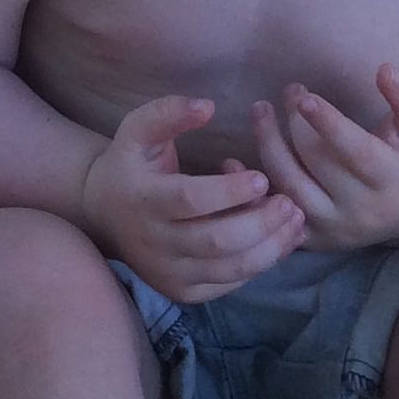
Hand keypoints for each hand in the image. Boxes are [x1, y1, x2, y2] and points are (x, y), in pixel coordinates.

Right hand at [77, 93, 308, 303]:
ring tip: (295, 221)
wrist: (102, 213)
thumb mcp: (137, 130)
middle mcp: (152, 242)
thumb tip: (208, 106)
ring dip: (270, 248)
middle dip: (260, 223)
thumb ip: (169, 112)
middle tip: (289, 203)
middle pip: (216, 241)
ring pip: (228, 269)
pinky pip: (228, 284)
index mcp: (142, 198)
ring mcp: (167, 272)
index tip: (262, 178)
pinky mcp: (182, 292)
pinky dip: (260, 265)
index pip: (190, 200)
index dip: (230, 192)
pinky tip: (280, 242)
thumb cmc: (129, 165)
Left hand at [249, 65, 398, 252]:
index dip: (330, 125)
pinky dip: (250, 193)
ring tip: (260, 111)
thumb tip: (384, 70)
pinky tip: (232, 162)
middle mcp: (362, 210)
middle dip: (295, 123)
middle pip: (316, 164)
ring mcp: (335, 227)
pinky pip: (274, 217)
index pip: (357, 153)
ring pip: (289, 187)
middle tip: (289, 90)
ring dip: (268, 146)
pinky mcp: (313, 239)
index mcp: (393, 181)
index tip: (304, 96)